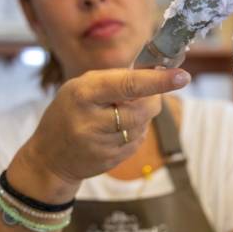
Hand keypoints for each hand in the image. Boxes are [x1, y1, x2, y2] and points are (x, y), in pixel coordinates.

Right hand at [15, 68, 190, 191]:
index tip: (183, 77)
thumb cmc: (71, 110)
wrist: (50, 156)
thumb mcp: (84, 86)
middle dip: (152, 98)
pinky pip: (138, 140)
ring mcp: (101, 144)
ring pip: (144, 124)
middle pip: (144, 107)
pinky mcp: (111, 160)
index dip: (158, 80)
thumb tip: (160, 71)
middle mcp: (91, 120)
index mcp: (84, 93)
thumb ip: (119, 78)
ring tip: (117, 115)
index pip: (128, 85)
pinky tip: (114, 132)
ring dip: (141, 116)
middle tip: (140, 95)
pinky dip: (134, 131)